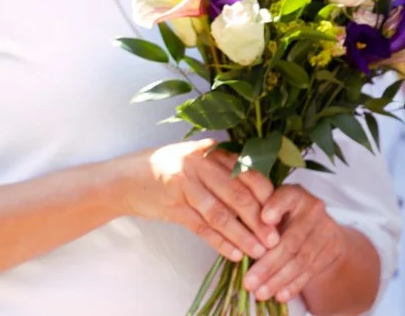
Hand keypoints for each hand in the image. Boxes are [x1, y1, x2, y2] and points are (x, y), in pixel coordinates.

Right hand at [117, 139, 279, 262]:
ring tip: (258, 251)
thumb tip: (261, 192)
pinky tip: (233, 253)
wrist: (124, 179)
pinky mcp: (172, 206)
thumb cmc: (167, 169)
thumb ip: (224, 169)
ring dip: (242, 235)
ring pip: (221, 213)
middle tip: (275, 238)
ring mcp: (185, 185)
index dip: (267, 195)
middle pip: (238, 194)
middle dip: (260, 219)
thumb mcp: (198, 160)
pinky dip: (219, 242)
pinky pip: (201, 227)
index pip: (248, 173)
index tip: (280, 214)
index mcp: (212, 151)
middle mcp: (201, 164)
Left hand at [242, 186, 344, 304]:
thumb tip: (238, 240)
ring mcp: (325, 230)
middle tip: (248, 282)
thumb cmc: (283, 219)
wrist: (318, 229)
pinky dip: (294, 285)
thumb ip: (256, 219)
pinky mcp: (330, 250)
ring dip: (278, 279)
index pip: (287, 197)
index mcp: (295, 195)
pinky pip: (310, 271)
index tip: (264, 218)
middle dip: (268, 264)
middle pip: (291, 239)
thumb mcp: (271, 210)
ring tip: (260, 293)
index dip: (276, 207)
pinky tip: (280, 295)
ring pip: (300, 259)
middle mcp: (313, 209)